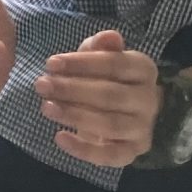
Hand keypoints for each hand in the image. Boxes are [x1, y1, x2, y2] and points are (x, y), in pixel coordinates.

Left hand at [36, 29, 162, 168]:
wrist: (123, 113)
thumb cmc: (108, 80)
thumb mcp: (100, 59)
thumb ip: (100, 47)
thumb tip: (109, 36)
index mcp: (144, 70)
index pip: (115, 64)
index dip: (82, 63)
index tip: (51, 64)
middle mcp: (149, 99)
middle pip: (110, 95)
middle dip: (72, 89)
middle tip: (42, 85)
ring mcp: (142, 128)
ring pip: (110, 124)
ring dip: (75, 116)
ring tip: (46, 107)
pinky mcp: (131, 152)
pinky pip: (110, 155)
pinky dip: (84, 149)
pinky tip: (60, 137)